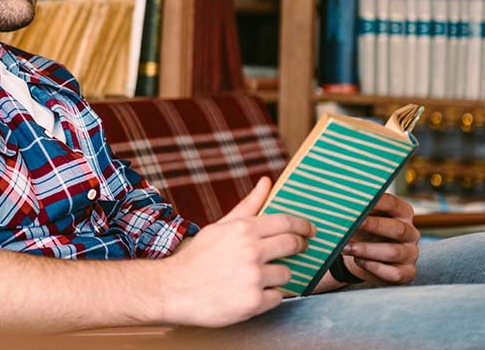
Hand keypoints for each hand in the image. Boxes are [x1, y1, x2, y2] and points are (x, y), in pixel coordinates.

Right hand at [161, 177, 315, 327]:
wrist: (174, 288)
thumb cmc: (198, 257)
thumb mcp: (221, 226)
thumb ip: (248, 205)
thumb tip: (266, 182)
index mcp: (243, 229)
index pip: (286, 222)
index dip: (303, 226)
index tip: (310, 230)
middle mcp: (251, 251)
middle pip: (293, 245)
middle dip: (300, 246)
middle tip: (299, 249)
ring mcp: (253, 278)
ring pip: (286, 273)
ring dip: (278, 275)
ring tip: (258, 276)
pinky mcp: (253, 303)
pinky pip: (278, 297)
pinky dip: (269, 296)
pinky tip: (251, 291)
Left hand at [341, 193, 419, 285]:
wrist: (362, 257)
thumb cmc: (363, 231)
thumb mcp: (362, 217)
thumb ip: (358, 208)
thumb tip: (341, 202)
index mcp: (403, 213)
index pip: (392, 203)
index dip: (376, 202)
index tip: (359, 200)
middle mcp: (411, 233)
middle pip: (397, 228)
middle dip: (374, 226)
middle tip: (355, 224)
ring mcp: (411, 254)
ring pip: (393, 252)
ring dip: (367, 250)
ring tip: (346, 247)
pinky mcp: (407, 273)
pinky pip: (394, 273)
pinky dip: (374, 267)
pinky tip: (358, 261)